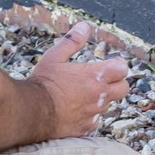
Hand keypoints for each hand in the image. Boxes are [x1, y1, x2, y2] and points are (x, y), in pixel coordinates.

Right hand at [27, 22, 128, 139]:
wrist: (31, 111)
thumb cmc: (42, 82)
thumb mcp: (54, 56)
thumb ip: (72, 41)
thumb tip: (84, 26)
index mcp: (95, 76)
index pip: (123, 69)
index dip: (118, 65)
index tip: (111, 64)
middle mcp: (99, 96)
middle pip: (124, 88)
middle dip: (117, 82)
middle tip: (102, 80)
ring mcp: (94, 113)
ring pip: (108, 105)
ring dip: (101, 99)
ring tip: (82, 95)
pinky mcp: (86, 128)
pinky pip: (95, 120)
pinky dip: (89, 115)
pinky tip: (75, 111)